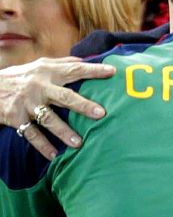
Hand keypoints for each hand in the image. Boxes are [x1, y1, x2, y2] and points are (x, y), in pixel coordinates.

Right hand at [0, 57, 115, 159]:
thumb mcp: (39, 66)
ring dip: (64, 132)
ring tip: (78, 143)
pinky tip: (53, 156)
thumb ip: (62, 64)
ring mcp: (27, 103)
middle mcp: (39, 86)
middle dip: (83, 105)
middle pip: (65, 96)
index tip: (112, 73)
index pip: (74, 70)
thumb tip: (85, 60)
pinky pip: (31, 134)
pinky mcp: (15, 117)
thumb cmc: (20, 77)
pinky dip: (43, 146)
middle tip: (101, 114)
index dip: (93, 71)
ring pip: (49, 119)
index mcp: (47, 72)